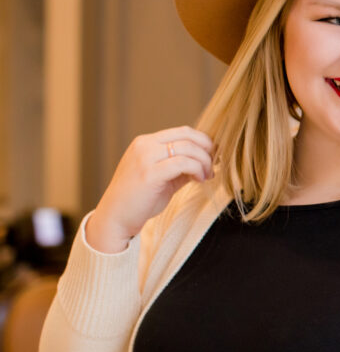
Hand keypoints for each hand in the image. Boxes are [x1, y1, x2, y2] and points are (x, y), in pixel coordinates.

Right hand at [87, 126, 214, 252]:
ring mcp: (145, 158)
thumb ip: (181, 167)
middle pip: (187, 136)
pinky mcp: (149, 173)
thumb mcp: (163, 177)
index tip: (212, 156)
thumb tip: (207, 161)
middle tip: (213, 166)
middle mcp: (144, 146)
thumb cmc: (139, 200)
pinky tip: (199, 180)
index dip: (202, 141)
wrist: (114, 219)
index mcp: (145, 143)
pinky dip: (197, 170)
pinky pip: (182, 163)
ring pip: (187, 148)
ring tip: (207, 176)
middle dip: (206, 150)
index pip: (182, 131)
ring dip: (204, 162)